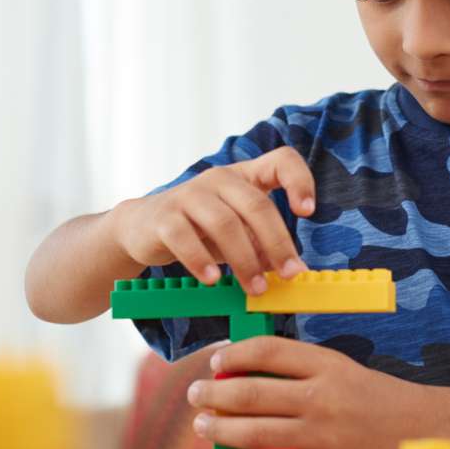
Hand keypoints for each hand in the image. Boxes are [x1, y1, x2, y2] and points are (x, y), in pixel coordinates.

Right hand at [116, 147, 314, 294]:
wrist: (142, 227)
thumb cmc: (199, 228)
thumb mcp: (237, 233)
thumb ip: (263, 246)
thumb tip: (293, 270)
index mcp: (244, 176)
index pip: (281, 161)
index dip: (299, 181)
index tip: (307, 212)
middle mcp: (218, 178)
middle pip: (256, 205)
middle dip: (277, 243)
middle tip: (289, 274)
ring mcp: (189, 194)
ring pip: (225, 224)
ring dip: (245, 260)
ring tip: (254, 287)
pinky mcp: (164, 217)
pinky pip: (186, 238)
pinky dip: (202, 261)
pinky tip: (212, 279)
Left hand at [186, 337, 417, 448]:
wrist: (421, 429)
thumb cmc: (375, 397)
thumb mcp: (340, 368)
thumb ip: (299, 368)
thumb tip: (244, 371)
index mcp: (326, 365)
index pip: (268, 351)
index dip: (234, 354)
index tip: (215, 360)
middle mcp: (321, 397)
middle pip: (252, 393)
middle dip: (214, 394)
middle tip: (195, 394)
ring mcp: (321, 435)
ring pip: (255, 431)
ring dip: (221, 428)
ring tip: (203, 424)